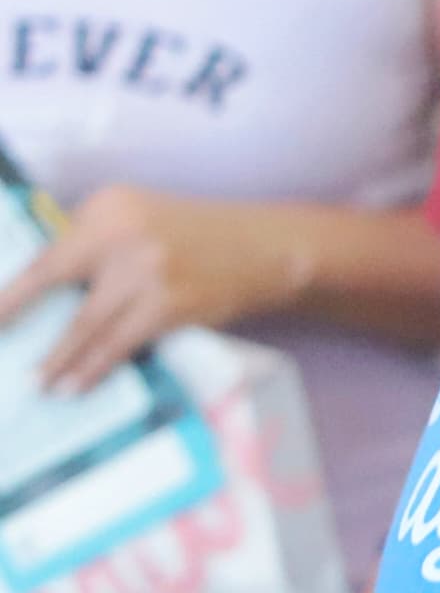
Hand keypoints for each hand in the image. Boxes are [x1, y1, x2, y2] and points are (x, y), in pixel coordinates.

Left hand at [0, 187, 308, 391]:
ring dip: (59, 358)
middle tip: (2, 350)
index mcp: (109, 209)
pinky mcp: (171, 306)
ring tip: (41, 383)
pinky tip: (78, 383)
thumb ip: (92, 242)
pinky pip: (121, 343)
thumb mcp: (137, 219)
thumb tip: (42, 287)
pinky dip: (95, 366)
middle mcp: (124, 236)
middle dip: (18, 321)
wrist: (261, 249)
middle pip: (57, 286)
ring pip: (87, 324)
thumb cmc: (190, 236)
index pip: (47, 253)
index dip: (11, 292)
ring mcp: (148, 273)